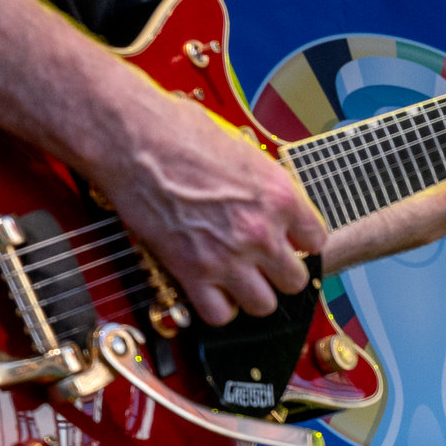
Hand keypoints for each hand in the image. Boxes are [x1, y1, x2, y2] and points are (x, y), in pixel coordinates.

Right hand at [91, 87, 324, 324]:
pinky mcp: (192, 270)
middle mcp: (261, 231)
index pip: (315, 242)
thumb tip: (271, 202)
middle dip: (280, 274)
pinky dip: (216, 308)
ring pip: (263, 304)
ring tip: (238, 281)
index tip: (288, 244)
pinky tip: (211, 291)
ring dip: (251, 295)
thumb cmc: (177, 131)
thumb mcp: (243, 151)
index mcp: (280, 197)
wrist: (130, 137)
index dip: (300, 244)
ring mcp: (229, 256)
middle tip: (263, 266)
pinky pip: (219, 313)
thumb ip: (264, 186)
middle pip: (294, 280)